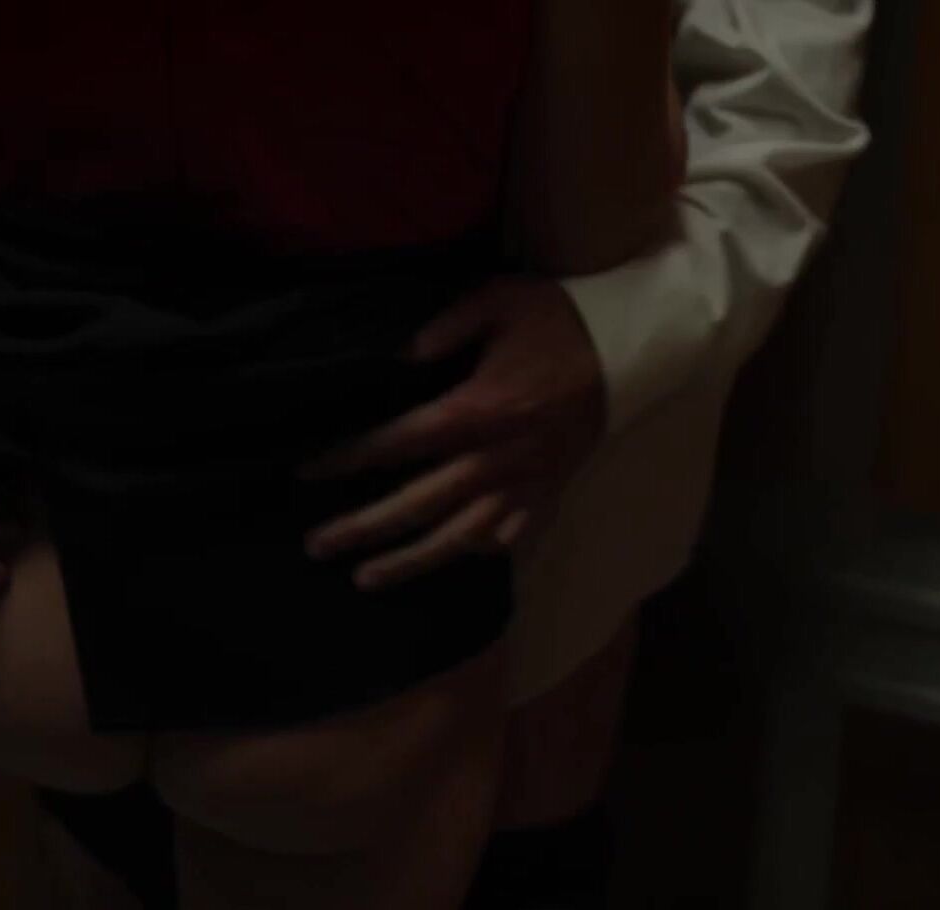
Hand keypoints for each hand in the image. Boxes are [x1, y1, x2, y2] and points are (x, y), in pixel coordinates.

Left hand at [301, 277, 606, 589]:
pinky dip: (477, 551)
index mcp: (474, 411)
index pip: (397, 444)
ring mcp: (523, 483)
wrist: (633, 348)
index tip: (307, 474)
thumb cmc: (560, 318)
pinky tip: (451, 557)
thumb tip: (401, 356)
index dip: (348, 461)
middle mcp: (494, 459)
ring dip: (409, 562)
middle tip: (316, 546)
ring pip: (458, 537)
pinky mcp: (548, 492)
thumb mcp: (497, 299)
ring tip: (365, 579)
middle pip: (416, 505)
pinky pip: (508, 536)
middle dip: (362, 529)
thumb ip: (443, 327)